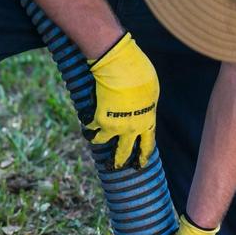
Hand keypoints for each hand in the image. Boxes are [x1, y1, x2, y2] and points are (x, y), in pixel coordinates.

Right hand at [85, 32, 158, 169]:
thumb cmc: (139, 75)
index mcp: (147, 122)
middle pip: (123, 152)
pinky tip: (84, 117)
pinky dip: (86, 121)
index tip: (138, 165)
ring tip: (90, 136)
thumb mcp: (151, 92)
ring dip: (94, 138)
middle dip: (118, 161)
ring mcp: (114, 126)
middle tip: (114, 166)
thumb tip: (139, 109)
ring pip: (100, 141)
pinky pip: (90, 125)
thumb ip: (145, 105)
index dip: (142, 156)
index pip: (147, 145)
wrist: (120, 68)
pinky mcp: (98, 119)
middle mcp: (131, 129)